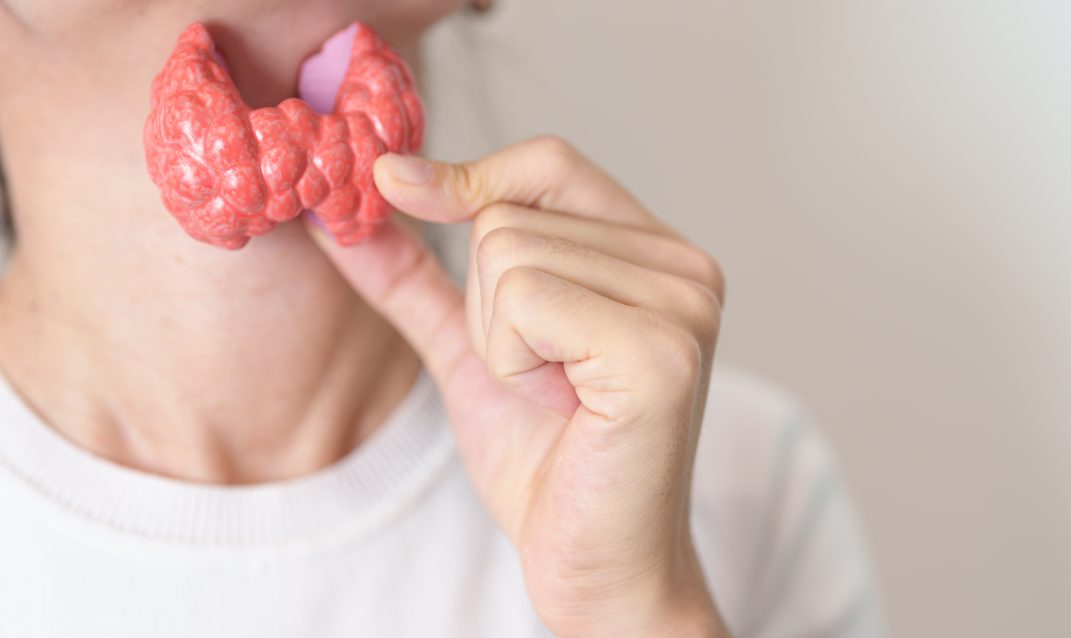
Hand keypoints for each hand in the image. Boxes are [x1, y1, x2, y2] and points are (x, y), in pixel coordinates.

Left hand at [307, 136, 728, 636]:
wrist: (595, 567)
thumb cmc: (551, 467)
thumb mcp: (474, 352)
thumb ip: (422, 279)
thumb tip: (354, 209)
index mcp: (657, 257)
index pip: (551, 162)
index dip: (470, 174)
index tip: (394, 186)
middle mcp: (685, 269)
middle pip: (510, 215)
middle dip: (488, 309)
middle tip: (542, 380)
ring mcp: (681, 307)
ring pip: (509, 255)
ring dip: (501, 343)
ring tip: (558, 397)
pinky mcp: (659, 352)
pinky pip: (526, 301)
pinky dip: (515, 363)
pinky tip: (566, 408)